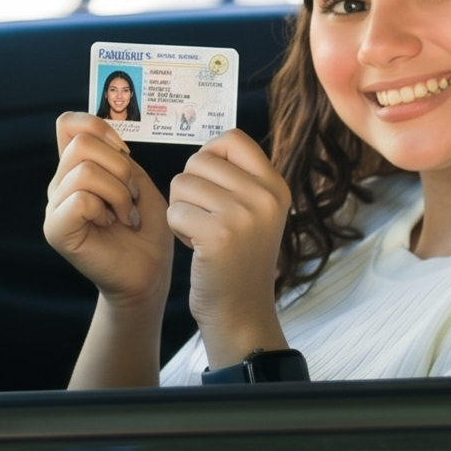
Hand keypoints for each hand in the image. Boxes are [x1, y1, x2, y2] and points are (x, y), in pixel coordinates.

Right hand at [42, 113, 172, 308]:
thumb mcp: (137, 181)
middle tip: (132, 196)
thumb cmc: (147, 228)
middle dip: (119, 166)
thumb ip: (115, 156)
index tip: (124, 152)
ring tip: (125, 214)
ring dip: (118, 192)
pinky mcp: (56, 229)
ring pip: (84, 171)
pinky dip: (105, 209)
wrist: (149, 272)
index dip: (98, 126)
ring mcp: (55, 206)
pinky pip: (80, 199)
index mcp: (77, 168)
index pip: (68, 123)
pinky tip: (112, 225)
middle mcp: (60, 184)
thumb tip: (100, 135)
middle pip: (81, 142)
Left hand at [167, 129, 291, 365]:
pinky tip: (197, 248)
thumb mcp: (255, 213)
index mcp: (276, 186)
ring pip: (182, 184)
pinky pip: (174, 211)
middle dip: (189, 188)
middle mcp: (265, 196)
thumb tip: (210, 147)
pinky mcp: (219, 235)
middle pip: (199, 161)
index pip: (233, 138)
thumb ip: (240, 179)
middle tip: (204, 218)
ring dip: (181, 210)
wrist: (241, 312)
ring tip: (202, 234)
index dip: (209, 155)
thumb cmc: (237, 260)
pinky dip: (176, 230)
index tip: (209, 184)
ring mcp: (244, 215)